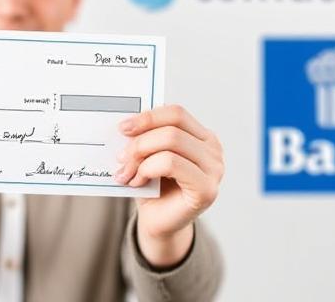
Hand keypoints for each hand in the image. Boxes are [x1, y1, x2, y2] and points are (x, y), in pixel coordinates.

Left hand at [115, 104, 223, 266]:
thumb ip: (145, 136)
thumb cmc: (152, 186)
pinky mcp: (206, 189)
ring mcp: (214, 170)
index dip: (148, 117)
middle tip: (119, 157)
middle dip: (140, 141)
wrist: (157, 222)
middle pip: (172, 127)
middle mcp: (213, 151)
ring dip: (140, 156)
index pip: (176, 113)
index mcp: (202, 137)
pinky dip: (147, 169)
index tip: (123, 128)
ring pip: (171, 142)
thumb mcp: (148, 154)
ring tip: (126, 172)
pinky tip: (137, 181)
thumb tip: (127, 122)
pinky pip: (171, 163)